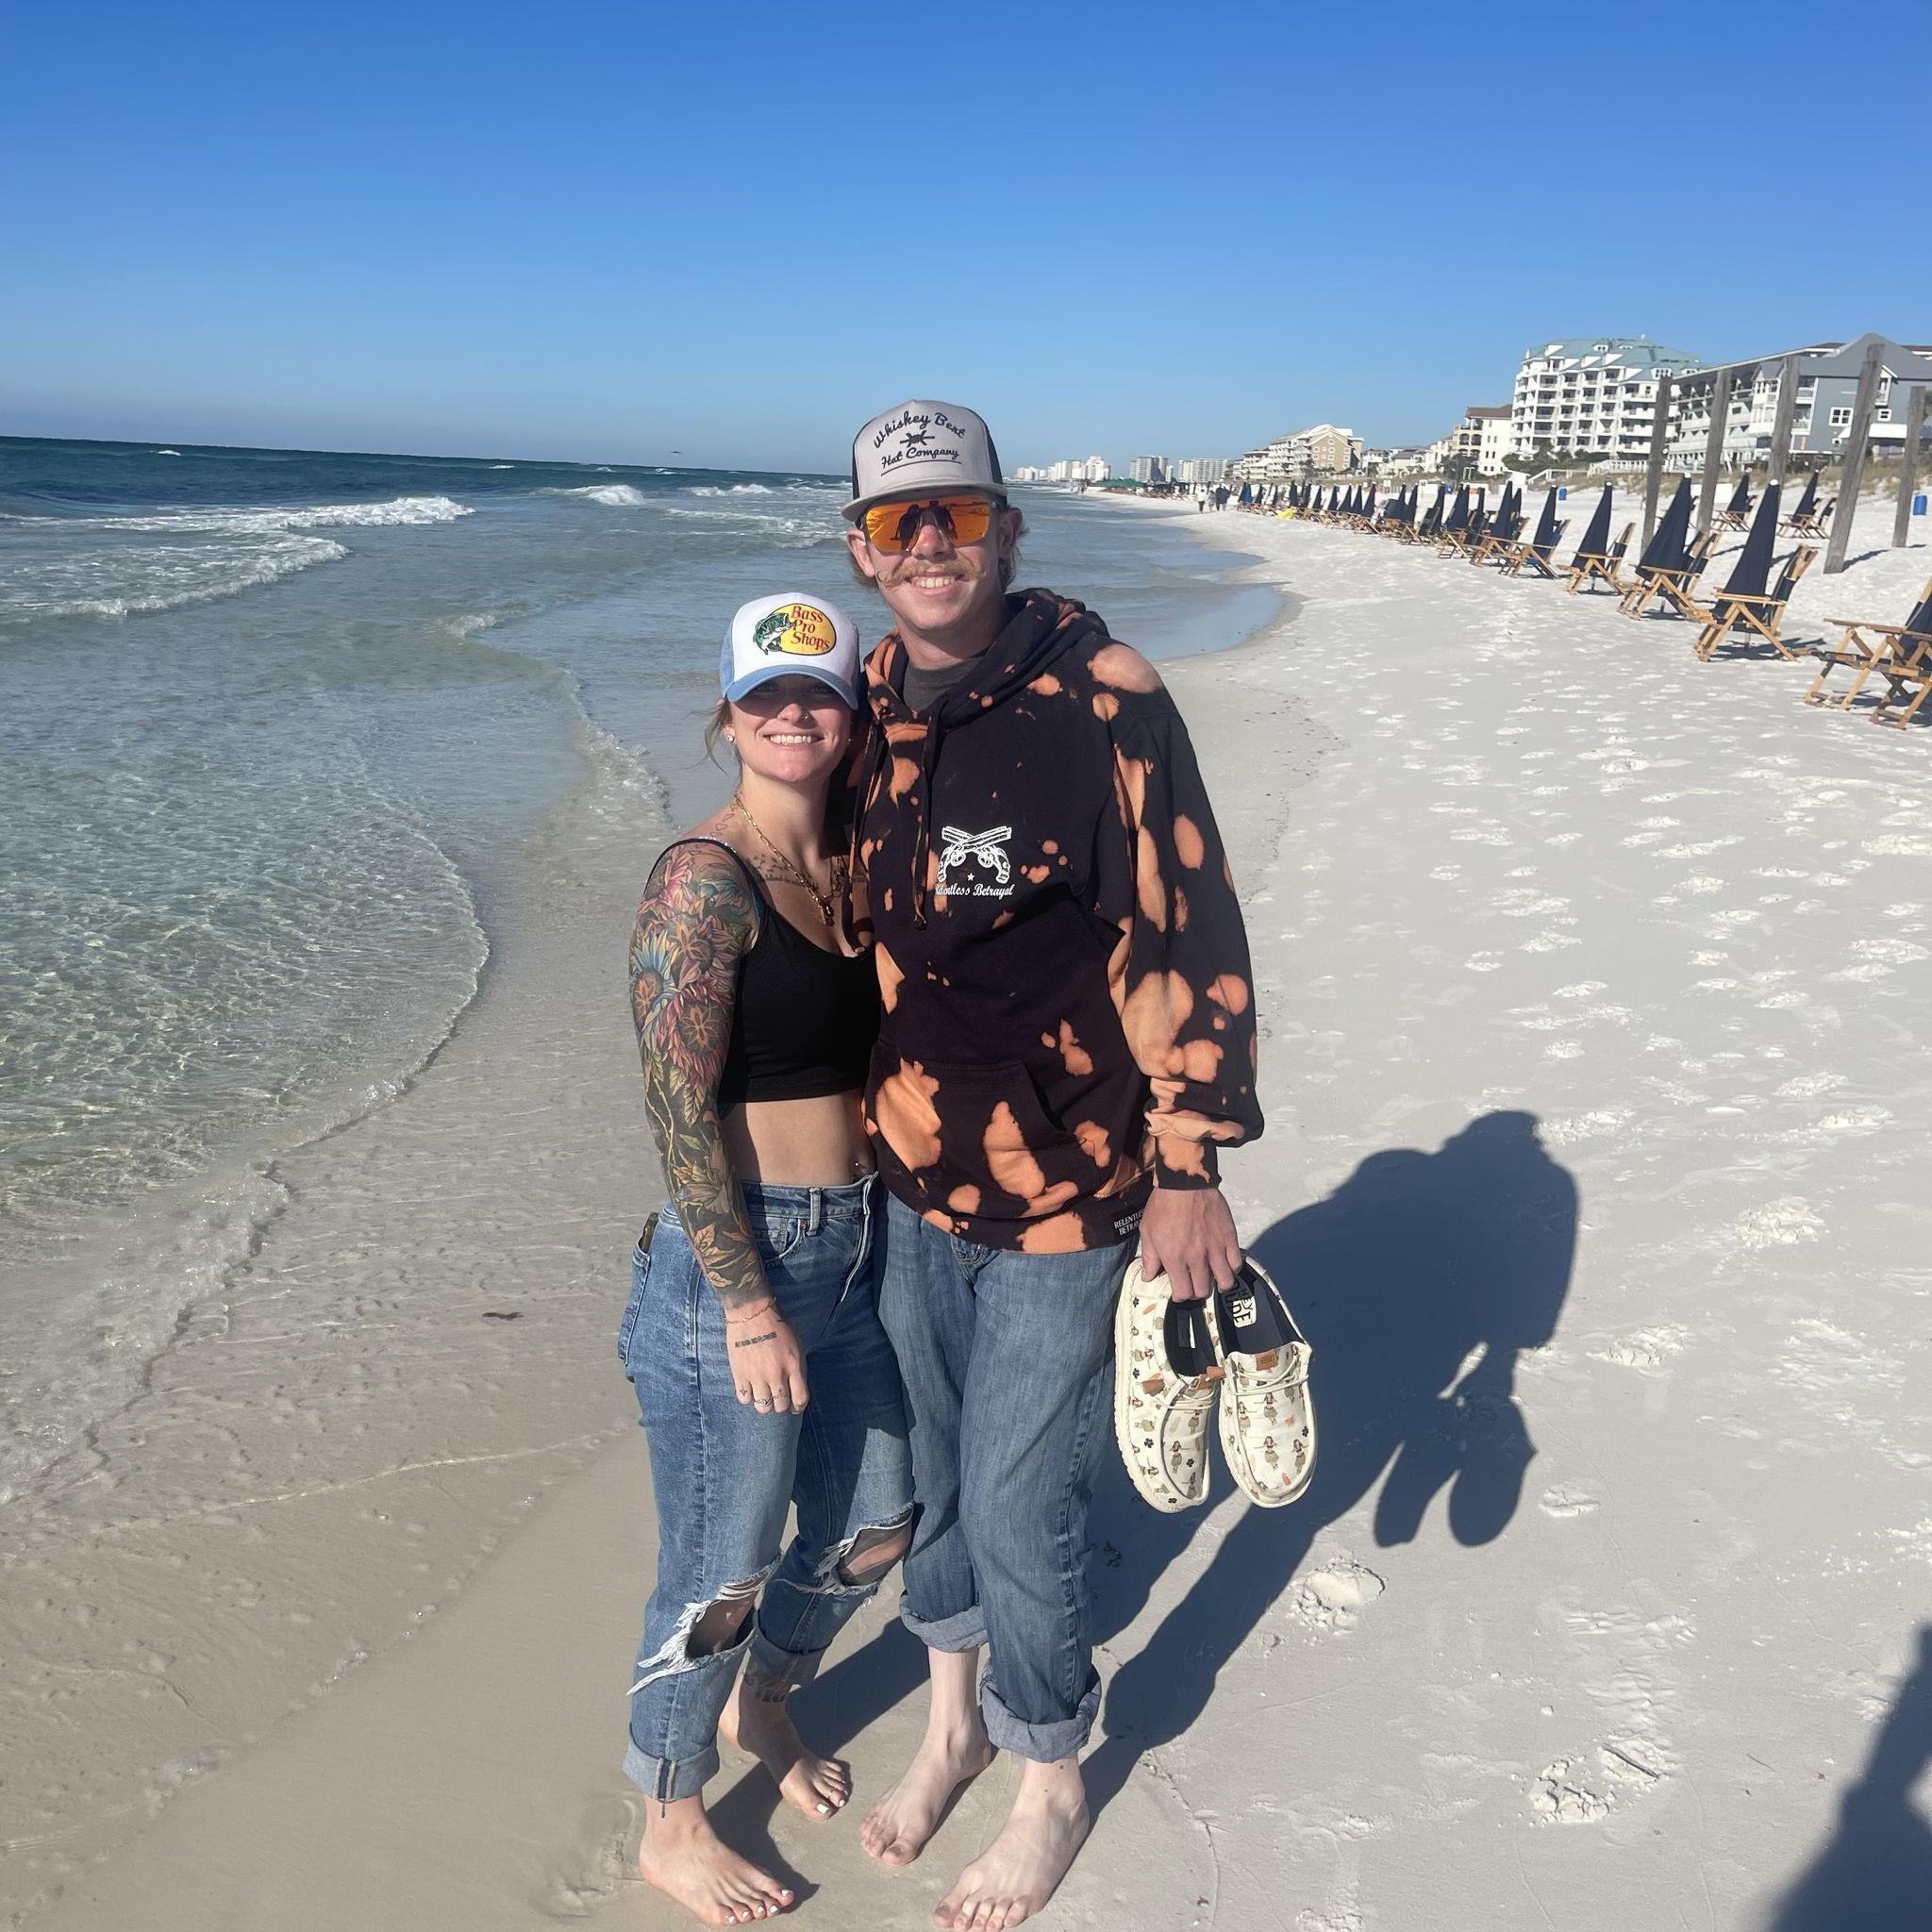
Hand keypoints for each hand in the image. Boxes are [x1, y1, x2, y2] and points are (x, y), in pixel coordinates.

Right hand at [726, 1308, 808, 1414]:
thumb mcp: (795, 1345)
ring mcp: (757, 1375)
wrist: (752, 1312)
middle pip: (781, 1405)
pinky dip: (748, 1397)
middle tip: (777, 1398)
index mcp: (793, 1365)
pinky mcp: (739, 1374)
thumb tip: (795, 1387)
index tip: (795, 1407)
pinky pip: (745, 1399)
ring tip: (763, 1395)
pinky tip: (750, 1389)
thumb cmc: (777, 1325)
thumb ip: (796, 1367)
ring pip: (763, 1407)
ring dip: (765, 1404)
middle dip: (780, 1404)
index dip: (798, 1407)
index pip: (800, 1398)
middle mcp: (776, 1374)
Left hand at [1138, 1187, 1241, 1302]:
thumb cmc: (1162, 1206)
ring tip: (1213, 1279)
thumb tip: (1148, 1277)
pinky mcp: (1229, 1237)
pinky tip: (1225, 1265)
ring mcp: (1215, 1248)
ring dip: (1218, 1284)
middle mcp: (1196, 1257)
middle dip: (1197, 1292)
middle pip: (1203, 1290)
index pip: (1183, 1292)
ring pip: (1224, 1281)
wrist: (1184, 1183)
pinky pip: (1236, 1263)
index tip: (1179, 1291)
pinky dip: (1231, 1268)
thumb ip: (1149, 1258)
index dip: (1180, 1296)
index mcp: (1174, 1258)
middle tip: (1194, 1285)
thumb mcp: (1147, 1232)